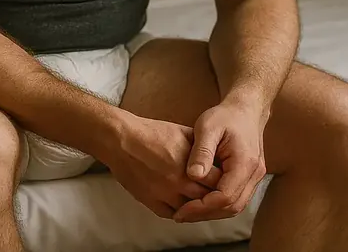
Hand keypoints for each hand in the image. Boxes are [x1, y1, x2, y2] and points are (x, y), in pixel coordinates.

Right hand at [104, 114, 223, 219]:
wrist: (122, 139)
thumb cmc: (151, 133)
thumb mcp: (184, 133)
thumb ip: (202, 148)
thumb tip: (217, 155)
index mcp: (190, 166)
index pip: (218, 182)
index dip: (223, 181)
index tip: (224, 179)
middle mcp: (179, 183)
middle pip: (206, 198)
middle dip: (213, 196)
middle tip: (215, 192)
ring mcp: (164, 195)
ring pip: (190, 210)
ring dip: (197, 206)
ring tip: (200, 199)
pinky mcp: (150, 201)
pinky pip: (171, 214)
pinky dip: (180, 211)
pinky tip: (183, 204)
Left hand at [173, 102, 267, 222]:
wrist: (246, 109)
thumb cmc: (225, 116)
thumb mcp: (208, 127)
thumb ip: (201, 152)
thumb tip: (193, 176)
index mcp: (245, 163)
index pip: (225, 197)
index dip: (202, 207)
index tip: (181, 209)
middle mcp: (254, 174)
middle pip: (232, 207)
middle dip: (205, 214)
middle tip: (180, 215)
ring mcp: (255, 177)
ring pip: (235, 206)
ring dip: (211, 212)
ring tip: (187, 212)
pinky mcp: (249, 178)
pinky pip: (235, 198)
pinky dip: (218, 204)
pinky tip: (199, 201)